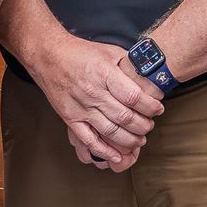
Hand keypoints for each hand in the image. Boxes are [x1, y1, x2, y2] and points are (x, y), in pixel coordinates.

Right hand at [41, 36, 163, 170]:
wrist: (48, 56)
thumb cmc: (79, 53)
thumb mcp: (109, 51)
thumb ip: (128, 66)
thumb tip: (149, 77)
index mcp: (104, 74)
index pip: (134, 96)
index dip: (150, 106)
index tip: (157, 109)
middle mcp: (93, 92)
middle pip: (125, 117)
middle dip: (144, 125)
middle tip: (150, 125)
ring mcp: (81, 107)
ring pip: (111, 131)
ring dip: (130, 140)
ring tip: (140, 139)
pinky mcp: (70, 118)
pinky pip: (89, 139)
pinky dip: (104, 151)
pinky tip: (117, 155)